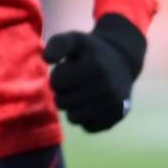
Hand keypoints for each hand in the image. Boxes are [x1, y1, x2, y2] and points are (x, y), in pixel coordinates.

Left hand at [43, 13, 144, 132]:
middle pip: (62, 102)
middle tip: (73, 82)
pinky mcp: (116, 119)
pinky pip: (88, 127)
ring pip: (73, 118)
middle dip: (62, 91)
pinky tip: (91, 103)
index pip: (56, 82)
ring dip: (71, 106)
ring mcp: (114, 107)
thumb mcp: (74, 39)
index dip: (58, 74)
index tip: (68, 68)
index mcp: (96, 69)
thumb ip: (57, 44)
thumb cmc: (90, 51)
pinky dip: (85, 117)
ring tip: (80, 92)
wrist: (121, 61)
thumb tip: (46, 59)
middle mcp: (108, 90)